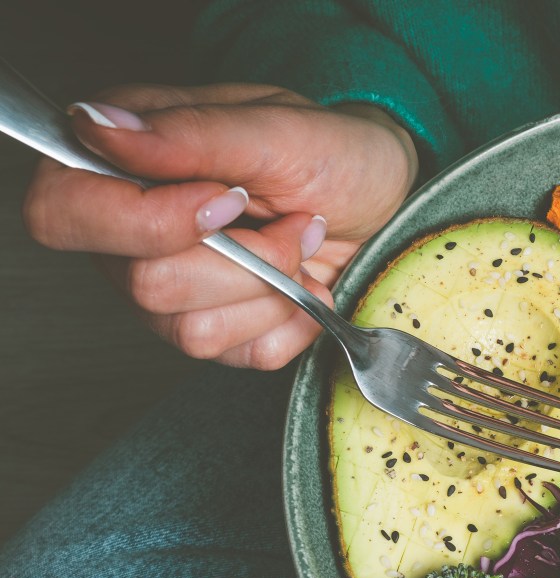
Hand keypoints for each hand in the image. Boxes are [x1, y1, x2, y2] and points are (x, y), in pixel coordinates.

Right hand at [22, 84, 418, 368]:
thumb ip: (190, 134)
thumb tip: (101, 128)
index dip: (148, 222)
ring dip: (273, 291)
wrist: (386, 199)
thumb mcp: (276, 130)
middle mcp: (129, 233)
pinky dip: (290, 323)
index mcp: (119, 162)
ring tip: (302, 247)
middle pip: (145, 286)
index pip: (63, 214)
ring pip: (191, 331)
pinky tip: (307, 286)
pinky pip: (237, 357)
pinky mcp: (215, 331)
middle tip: (295, 222)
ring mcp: (168, 288)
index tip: (228, 201)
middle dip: (247, 261)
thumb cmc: (332, 153)